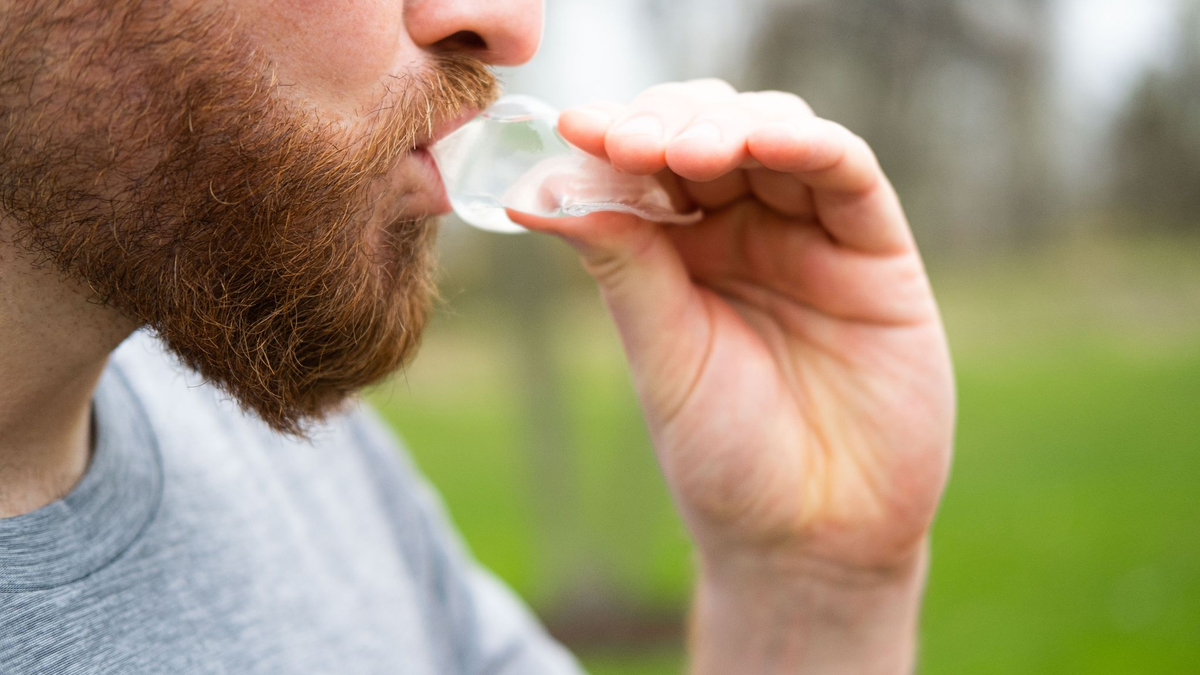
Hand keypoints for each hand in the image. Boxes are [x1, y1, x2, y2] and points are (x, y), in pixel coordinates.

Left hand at [506, 79, 953, 640]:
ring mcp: (812, 236)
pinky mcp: (877, 253)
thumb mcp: (662, 352)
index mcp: (681, 252)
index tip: (574, 126)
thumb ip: (621, 263)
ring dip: (730, 124)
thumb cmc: (726, 455)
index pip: (650, 163)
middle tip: (630, 142)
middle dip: (668, 122)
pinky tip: (764, 142)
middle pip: (711, 130)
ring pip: (777, 134)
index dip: (615, 134)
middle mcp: (746, 231)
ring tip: (684, 149)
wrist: (810, 538)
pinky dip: (808, 145)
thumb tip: (536, 191)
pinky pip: (848, 176)